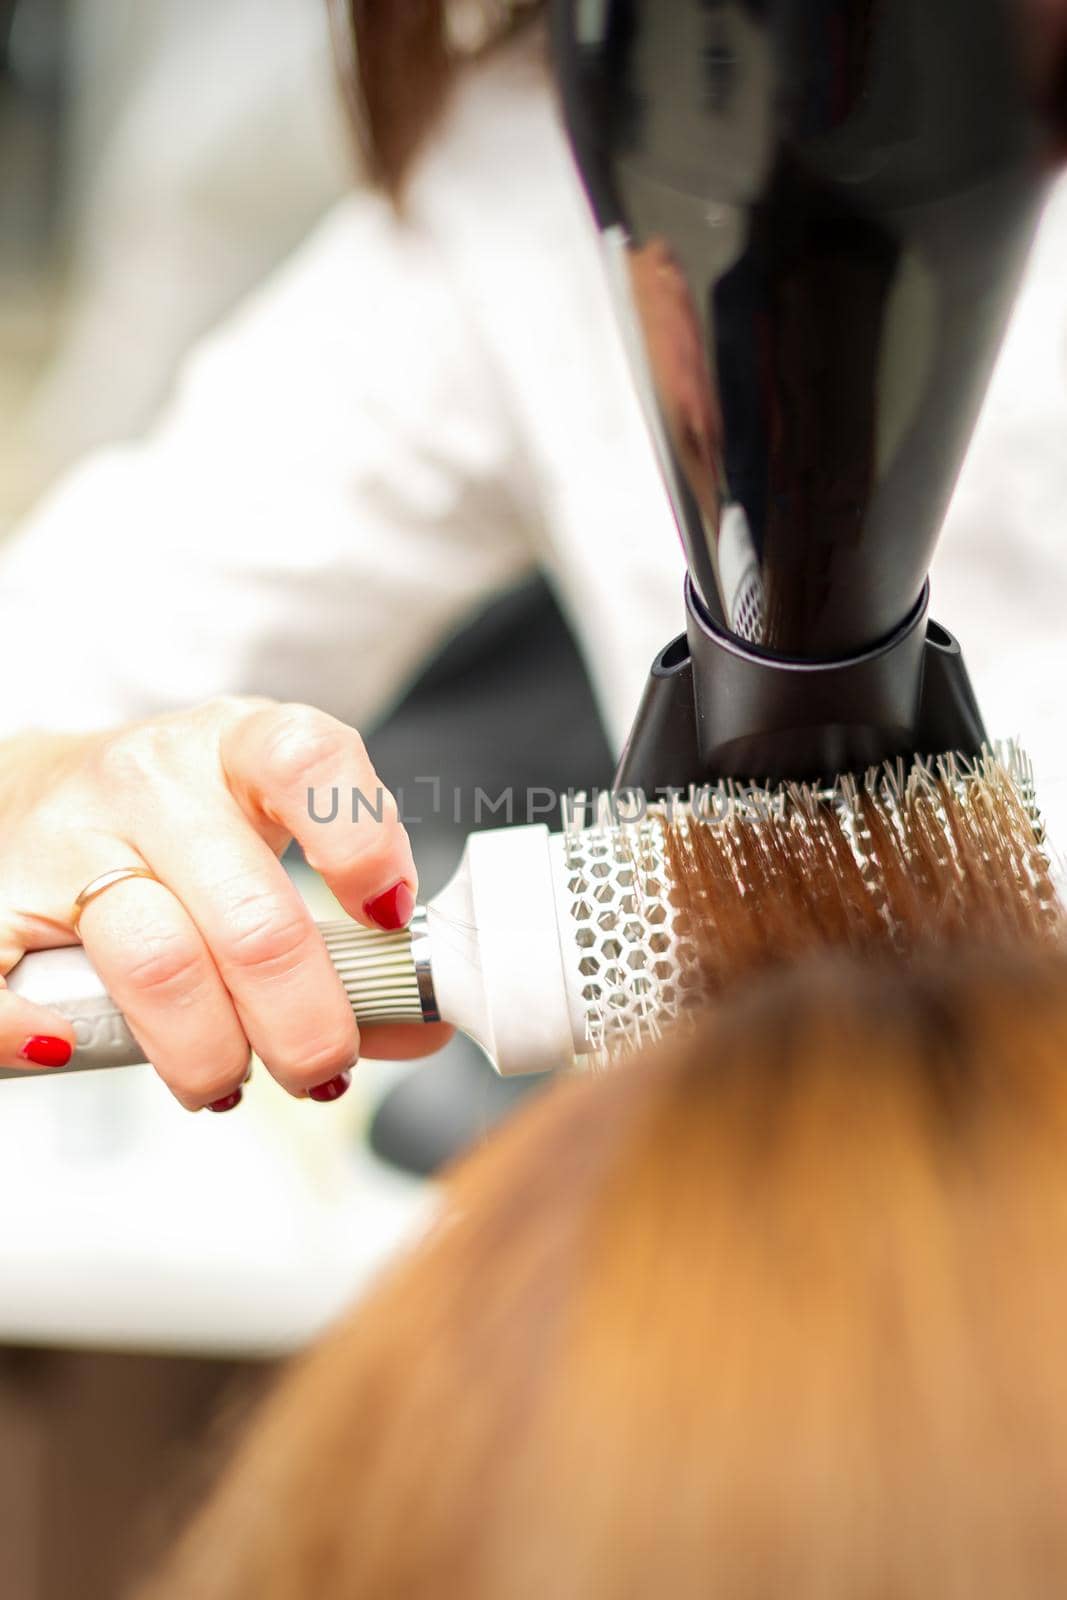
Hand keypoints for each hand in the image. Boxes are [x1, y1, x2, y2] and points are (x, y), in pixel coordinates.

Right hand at [0, 700, 450, 1107]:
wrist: (28, 797)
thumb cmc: (172, 832)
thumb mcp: (265, 842)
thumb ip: (344, 929)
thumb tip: (417, 1023)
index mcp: (234, 746)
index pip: (308, 761)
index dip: (362, 847)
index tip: (387, 919)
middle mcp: (150, 781)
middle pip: (254, 919)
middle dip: (307, 1024)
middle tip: (321, 1067)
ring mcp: (64, 839)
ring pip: (161, 969)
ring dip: (210, 1054)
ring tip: (225, 1077)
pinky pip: (17, 996)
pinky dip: (52, 1041)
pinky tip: (86, 1050)